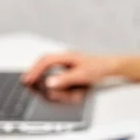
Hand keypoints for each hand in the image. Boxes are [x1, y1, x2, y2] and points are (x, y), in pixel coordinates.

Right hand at [21, 52, 139, 89]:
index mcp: (67, 56)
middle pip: (45, 61)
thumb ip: (65, 79)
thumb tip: (49, 83)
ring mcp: (70, 62)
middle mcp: (67, 57)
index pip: (46, 61)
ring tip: (33, 79)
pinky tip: (49, 80)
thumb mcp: (82, 75)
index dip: (35, 70)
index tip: (28, 79)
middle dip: (34, 70)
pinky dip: (49, 73)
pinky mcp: (74, 67)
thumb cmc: (100, 68)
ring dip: (41, 71)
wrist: (113, 66)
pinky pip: (57, 68)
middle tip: (26, 80)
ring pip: (50, 64)